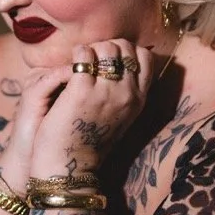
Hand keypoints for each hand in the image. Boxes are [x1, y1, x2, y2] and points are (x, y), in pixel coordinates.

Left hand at [28, 41, 152, 176]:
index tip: (110, 60)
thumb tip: (121, 68)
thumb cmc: (89, 142)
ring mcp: (106, 91)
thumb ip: (125, 94)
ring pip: (105, 47)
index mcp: (139, 100)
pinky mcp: (82, 90)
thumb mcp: (119, 118)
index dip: (127, 51)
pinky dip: (75, 55)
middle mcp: (128, 94)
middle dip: (107, 47)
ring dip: (90, 49)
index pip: (145, 58)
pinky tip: (69, 67)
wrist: (69, 167)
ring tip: (79, 64)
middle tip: (91, 60)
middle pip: (125, 47)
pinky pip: (82, 55)